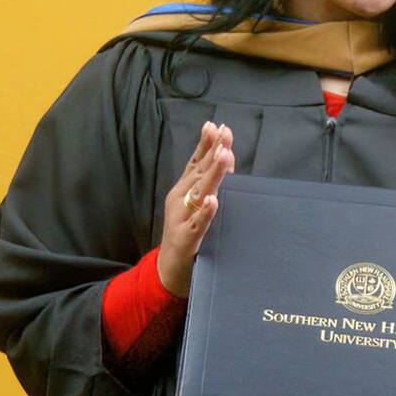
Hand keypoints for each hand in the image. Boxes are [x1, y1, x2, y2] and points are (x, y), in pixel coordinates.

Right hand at [156, 121, 232, 297]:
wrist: (169, 270)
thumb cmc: (187, 233)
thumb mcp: (196, 204)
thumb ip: (210, 180)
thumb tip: (226, 153)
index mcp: (182, 189)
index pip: (195, 162)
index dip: (205, 144)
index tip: (217, 126)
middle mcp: (179, 199)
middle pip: (198, 173)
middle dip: (212, 153)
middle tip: (224, 134)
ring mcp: (181, 218)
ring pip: (199, 194)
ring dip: (212, 175)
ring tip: (223, 157)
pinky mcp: (186, 238)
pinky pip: (197, 224)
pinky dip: (205, 212)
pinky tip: (213, 201)